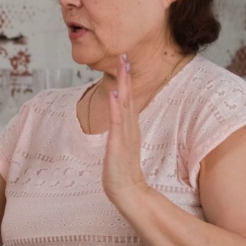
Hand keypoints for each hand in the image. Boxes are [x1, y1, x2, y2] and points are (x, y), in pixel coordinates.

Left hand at [103, 53, 152, 213]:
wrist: (128, 191)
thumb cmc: (122, 170)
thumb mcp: (120, 145)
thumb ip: (120, 131)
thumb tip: (116, 120)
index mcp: (129, 127)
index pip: (128, 98)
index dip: (126, 79)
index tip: (124, 61)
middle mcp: (129, 127)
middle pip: (129, 95)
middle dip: (126, 74)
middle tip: (125, 54)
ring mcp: (125, 134)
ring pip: (125, 103)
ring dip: (123, 83)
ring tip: (122, 65)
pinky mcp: (119, 143)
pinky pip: (118, 121)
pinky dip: (117, 106)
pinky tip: (116, 92)